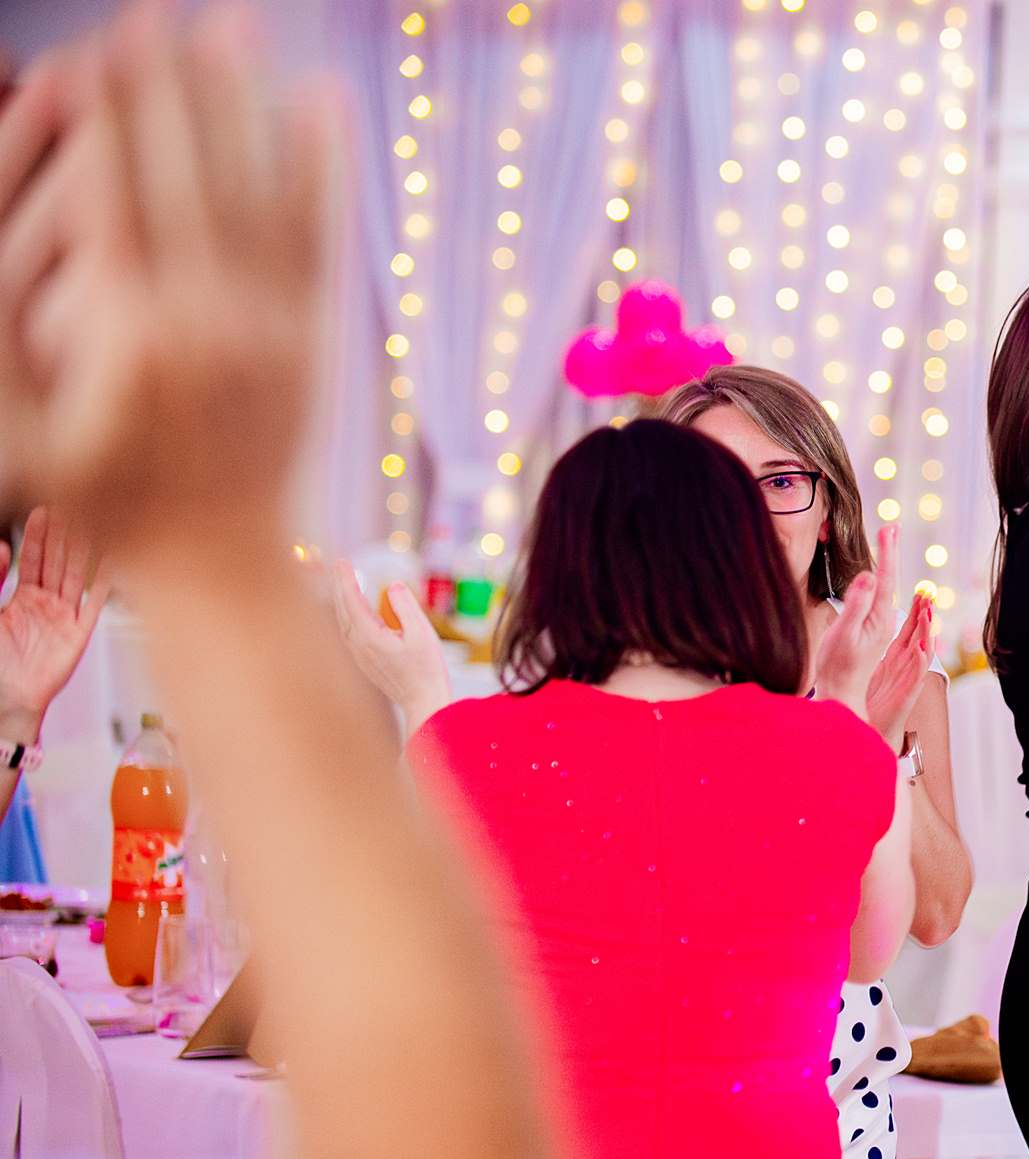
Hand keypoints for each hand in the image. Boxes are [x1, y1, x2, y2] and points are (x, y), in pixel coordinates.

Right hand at [0, 6, 336, 565]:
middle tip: (159, 10)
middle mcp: (204, 320)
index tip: (104, 44)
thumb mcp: (22, 425)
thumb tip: (32, 233)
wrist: (214, 560)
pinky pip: (318, 238)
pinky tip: (322, 101)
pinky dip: (322, 169)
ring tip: (234, 24)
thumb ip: (16, 332)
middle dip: (169, 90)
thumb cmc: (99, 494)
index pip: (112, 194)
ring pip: (256, 194)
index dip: (109, 114)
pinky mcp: (313, 337)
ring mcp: (268, 327)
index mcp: (126, 334)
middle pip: (183, 178)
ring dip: (244, 106)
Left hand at [0, 506, 108, 740]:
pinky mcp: (79, 634)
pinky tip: (112, 559)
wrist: (6, 697)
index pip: (33, 559)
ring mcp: (65, 618)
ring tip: (92, 521)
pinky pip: (94, 603)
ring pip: (76, 575)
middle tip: (72, 504)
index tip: (44, 510)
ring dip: (84, 549)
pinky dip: (104, 581)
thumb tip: (1, 548)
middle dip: (65, 534)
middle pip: (58, 562)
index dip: (38, 535)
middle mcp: (47, 605)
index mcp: (23, 599)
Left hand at [330, 559, 450, 733]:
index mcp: (370, 636)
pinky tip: (351, 612)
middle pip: (342, 609)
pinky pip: (348, 632)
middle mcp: (358, 645)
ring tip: (344, 584)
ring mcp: (358, 655)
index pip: (352, 600)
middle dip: (340, 586)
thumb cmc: (427, 670)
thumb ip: (406, 606)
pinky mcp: (363, 662)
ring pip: (342, 622)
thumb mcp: (422, 634)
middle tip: (339, 566)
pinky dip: (346, 615)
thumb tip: (393, 586)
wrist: (423, 702)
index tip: (342, 562)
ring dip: (341, 601)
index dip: (346, 580)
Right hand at [813, 526, 900, 717]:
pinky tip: (875, 575)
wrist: (840, 694)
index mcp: (879, 618)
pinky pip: (877, 597)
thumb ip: (856, 605)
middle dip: (890, 551)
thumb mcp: (843, 634)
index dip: (887, 552)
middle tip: (891, 527)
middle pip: (888, 579)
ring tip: (887, 541)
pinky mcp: (870, 629)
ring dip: (885, 563)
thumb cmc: (837, 666)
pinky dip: (877, 579)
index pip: (885, 577)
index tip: (888, 528)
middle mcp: (883, 619)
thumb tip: (868, 577)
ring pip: (884, 587)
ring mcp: (878, 625)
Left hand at [864, 592, 933, 753]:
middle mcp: (907, 666)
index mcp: (898, 657)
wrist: (869, 727)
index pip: (910, 629)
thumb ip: (873, 647)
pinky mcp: (907, 694)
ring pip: (923, 652)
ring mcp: (909, 679)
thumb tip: (865, 625)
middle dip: (925, 617)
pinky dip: (919, 661)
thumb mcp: (873, 666)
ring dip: (926, 634)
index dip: (916, 612)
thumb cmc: (872, 699)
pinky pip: (916, 675)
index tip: (920, 593)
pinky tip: (918, 648)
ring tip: (927, 616)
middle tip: (927, 597)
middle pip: (920, 636)